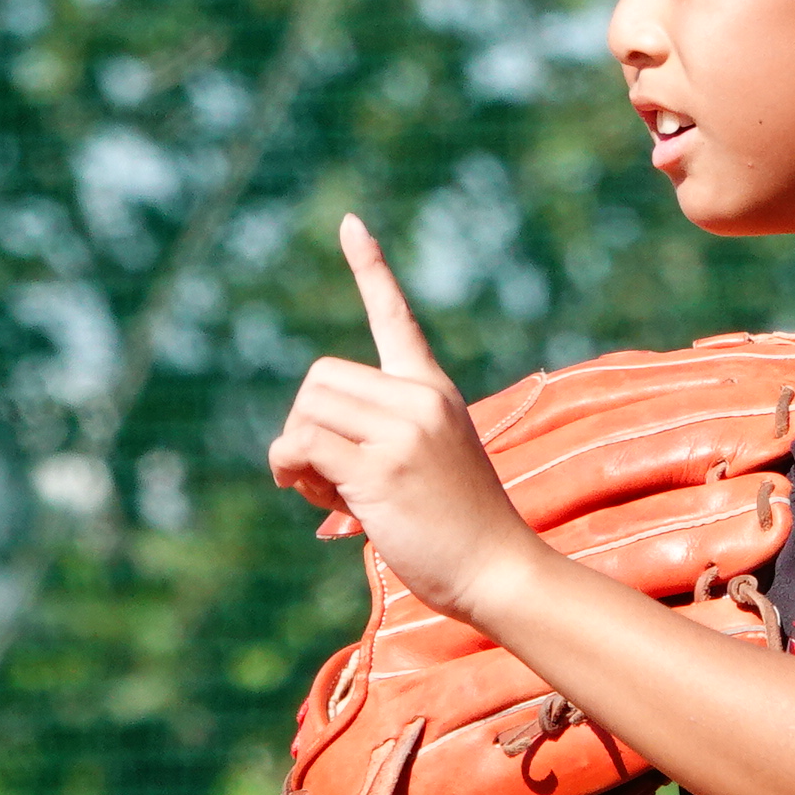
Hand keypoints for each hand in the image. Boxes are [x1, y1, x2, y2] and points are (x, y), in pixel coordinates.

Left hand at [268, 216, 542, 625]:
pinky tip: (318, 500)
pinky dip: (292, 471)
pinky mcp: (381, 468)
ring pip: (305, 412)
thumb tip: (297, 453)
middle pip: (318, 378)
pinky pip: (302, 446)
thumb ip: (375, 441)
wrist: (501, 571)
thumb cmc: (460, 532)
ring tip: (331, 496)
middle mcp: (420, 399)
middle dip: (305, 426)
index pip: (396, 317)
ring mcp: (403, 432)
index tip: (348, 223)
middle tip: (325, 474)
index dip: (370, 268)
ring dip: (296, 455)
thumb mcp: (424, 467)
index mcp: (435, 391)